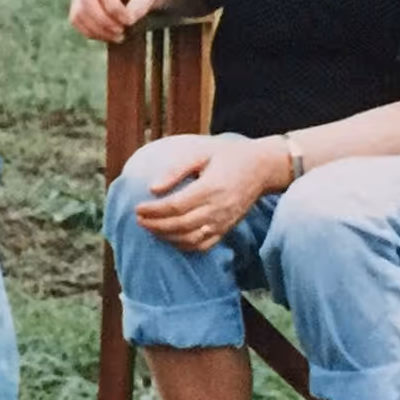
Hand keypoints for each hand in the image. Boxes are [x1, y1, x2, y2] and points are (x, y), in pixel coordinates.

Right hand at [68, 0, 164, 42]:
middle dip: (104, 21)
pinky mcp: (77, 4)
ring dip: (97, 30)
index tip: (130, 21)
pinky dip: (90, 32)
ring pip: (78, 13)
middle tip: (122, 33)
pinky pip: (75, 20)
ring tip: (118, 37)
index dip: (116, 10)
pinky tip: (108, 35)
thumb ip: (142, 3)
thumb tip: (128, 19)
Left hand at [133, 137, 285, 252]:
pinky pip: (203, 245)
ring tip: (150, 228)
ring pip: (190, 239)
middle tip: (139, 220)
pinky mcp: (226, 229)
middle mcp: (217, 208)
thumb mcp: (201, 153)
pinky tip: (170, 238)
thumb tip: (152, 188)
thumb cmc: (229, 156)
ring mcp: (223, 222)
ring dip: (166, 237)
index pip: (175, 206)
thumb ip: (176, 170)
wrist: (261, 168)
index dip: (154, 211)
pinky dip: (184, 246)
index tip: (138, 208)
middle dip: (155, 225)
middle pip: (180, 225)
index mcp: (210, 188)